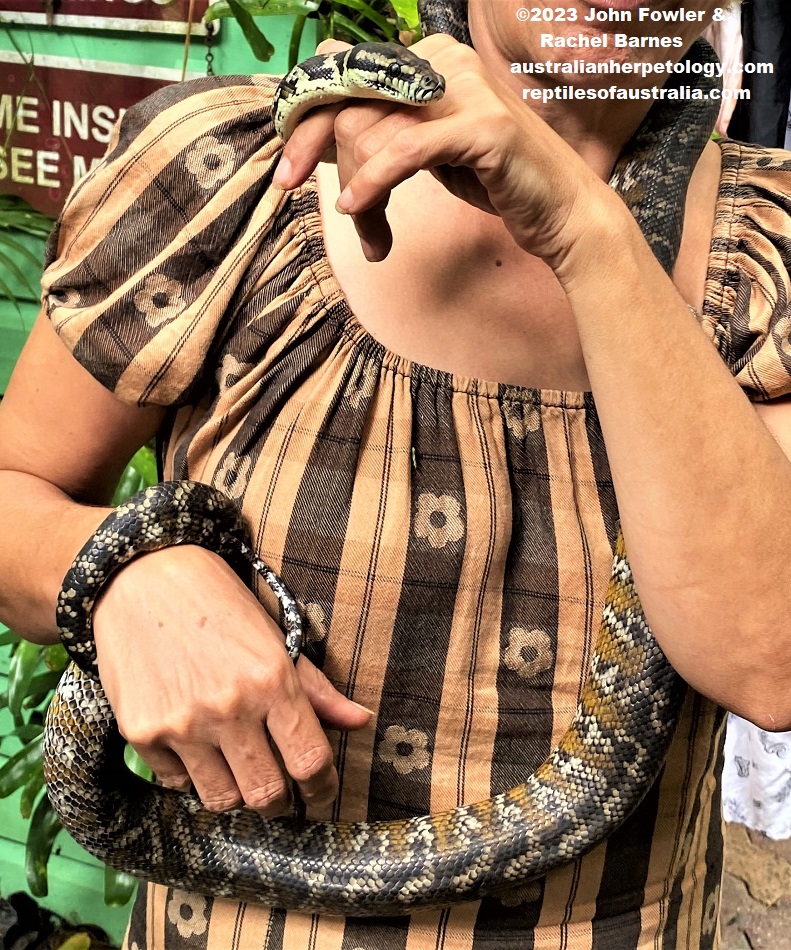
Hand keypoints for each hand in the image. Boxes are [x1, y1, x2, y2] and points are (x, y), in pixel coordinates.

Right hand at [93, 544, 370, 814]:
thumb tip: (362, 721)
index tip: (322, 793)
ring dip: (238, 794)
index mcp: (273, 680)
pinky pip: (178, 785)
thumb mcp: (276, 637)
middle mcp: (230, 707)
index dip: (324, 789)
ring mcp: (183, 723)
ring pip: (223, 800)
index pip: (312, 761)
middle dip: (283, 803)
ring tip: (242, 773)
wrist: (143, 578)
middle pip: (268, 794)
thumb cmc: (218, 605)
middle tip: (285, 795)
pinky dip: (194, 778)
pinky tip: (199, 752)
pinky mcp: (142, 732)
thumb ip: (317, 688)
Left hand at [273, 35, 614, 268]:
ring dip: (363, 194)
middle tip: (332, 208)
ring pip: (371, 132)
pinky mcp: (481, 127)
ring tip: (375, 235)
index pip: (342, 73)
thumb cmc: (491, 181)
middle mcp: (442, 61)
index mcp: (427, 59)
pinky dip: (373, 182)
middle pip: (349, 104)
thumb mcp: (424, 149)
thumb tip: (315, 130)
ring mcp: (464, 89)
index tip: (289, 167)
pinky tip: (359, 211)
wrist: (558, 212)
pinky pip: (403, 150)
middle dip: (330, 163)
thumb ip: (380, 130)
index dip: (305, 119)